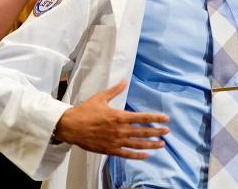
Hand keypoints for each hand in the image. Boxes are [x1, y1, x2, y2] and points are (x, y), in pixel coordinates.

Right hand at [54, 80, 169, 158]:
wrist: (69, 126)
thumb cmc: (85, 111)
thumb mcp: (100, 98)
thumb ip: (115, 90)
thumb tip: (125, 81)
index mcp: (119, 116)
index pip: (142, 117)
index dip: (155, 118)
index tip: (166, 119)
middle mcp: (119, 130)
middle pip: (143, 132)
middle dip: (157, 132)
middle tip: (167, 132)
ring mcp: (115, 141)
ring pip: (137, 144)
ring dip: (151, 145)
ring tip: (162, 144)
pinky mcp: (109, 150)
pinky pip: (126, 154)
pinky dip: (137, 156)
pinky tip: (146, 156)